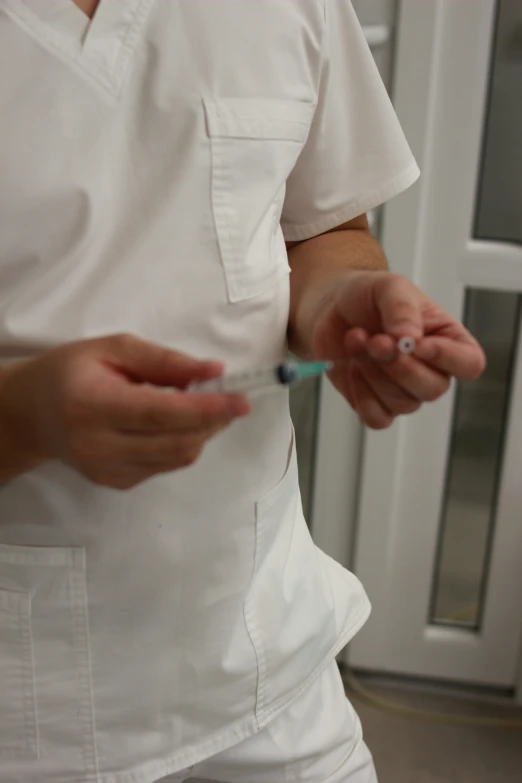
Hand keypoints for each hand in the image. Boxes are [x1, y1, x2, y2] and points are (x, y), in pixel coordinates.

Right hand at [0, 334, 249, 487]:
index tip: (241, 401)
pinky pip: (165, 466)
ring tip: (200, 407)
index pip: (161, 413)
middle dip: (214, 422)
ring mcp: (106, 470)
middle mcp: (97, 445)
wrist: (32, 414)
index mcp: (92, 405)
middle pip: (177, 442)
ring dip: (202, 433)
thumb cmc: (71, 372)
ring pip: (177, 458)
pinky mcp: (115, 483)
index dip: (207, 409)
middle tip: (230, 400)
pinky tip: (171, 425)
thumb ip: (165, 361)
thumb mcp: (114, 348)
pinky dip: (182, 444)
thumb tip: (214, 372)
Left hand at [312, 271, 485, 428]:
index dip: (448, 358)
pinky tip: (351, 368)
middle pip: (433, 389)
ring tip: (357, 341)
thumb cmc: (367, 296)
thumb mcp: (388, 287)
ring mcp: (403, 390)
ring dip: (373, 373)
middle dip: (399, 365)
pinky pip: (377, 418)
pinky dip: (360, 395)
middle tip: (376, 340)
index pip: (469, 363)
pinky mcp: (374, 403)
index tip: (418, 343)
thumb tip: (410, 338)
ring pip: (402, 403)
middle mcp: (430, 370)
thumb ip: (402, 308)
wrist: (330, 307)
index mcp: (447, 339)